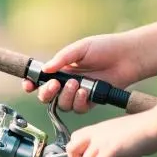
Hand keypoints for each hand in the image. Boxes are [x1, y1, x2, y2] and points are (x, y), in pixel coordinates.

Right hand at [22, 33, 144, 112]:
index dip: (31, 84)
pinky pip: (78, 108)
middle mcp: (66, 83)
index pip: (40, 80)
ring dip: (66, 96)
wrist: (127, 56)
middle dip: (46, 93)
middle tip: (55, 85)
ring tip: (77, 84)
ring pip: (61, 105)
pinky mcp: (90, 102)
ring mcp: (77, 94)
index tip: (29, 85)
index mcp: (60, 69)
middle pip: (46, 97)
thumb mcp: (80, 48)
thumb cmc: (104, 48)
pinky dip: (80, 101)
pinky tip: (86, 91)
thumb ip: (62, 59)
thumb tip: (45, 69)